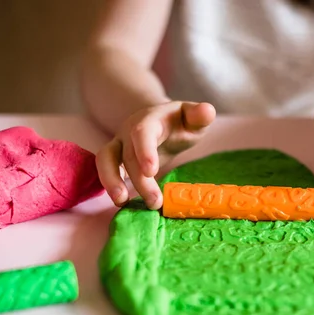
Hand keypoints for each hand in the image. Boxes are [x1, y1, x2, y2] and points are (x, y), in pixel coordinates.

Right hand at [96, 101, 215, 208]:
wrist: (159, 120)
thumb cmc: (179, 122)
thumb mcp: (192, 116)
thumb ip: (200, 115)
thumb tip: (208, 110)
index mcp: (150, 120)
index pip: (142, 132)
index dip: (144, 151)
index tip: (151, 171)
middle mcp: (129, 131)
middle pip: (128, 155)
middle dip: (139, 180)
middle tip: (155, 203)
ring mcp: (119, 144)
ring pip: (106, 160)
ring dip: (111, 182)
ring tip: (122, 203)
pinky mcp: (115, 159)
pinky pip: (106, 171)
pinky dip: (110, 186)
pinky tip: (122, 204)